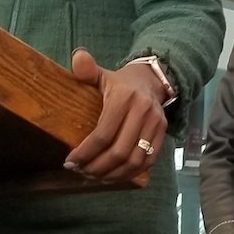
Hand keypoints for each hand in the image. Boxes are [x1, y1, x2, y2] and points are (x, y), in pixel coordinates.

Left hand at [63, 49, 167, 184]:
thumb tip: (77, 57)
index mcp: (124, 98)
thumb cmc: (120, 83)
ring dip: (113, 174)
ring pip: (134, 160)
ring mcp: (155, 124)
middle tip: (80, 172)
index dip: (85, 153)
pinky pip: (147, 161)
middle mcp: (142, 112)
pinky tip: (113, 176)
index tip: (70, 162)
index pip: (103, 134)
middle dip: (96, 167)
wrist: (152, 80)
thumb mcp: (103, 74)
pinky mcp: (163, 133)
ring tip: (95, 176)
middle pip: (119, 151)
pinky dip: (130, 173)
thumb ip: (87, 69)